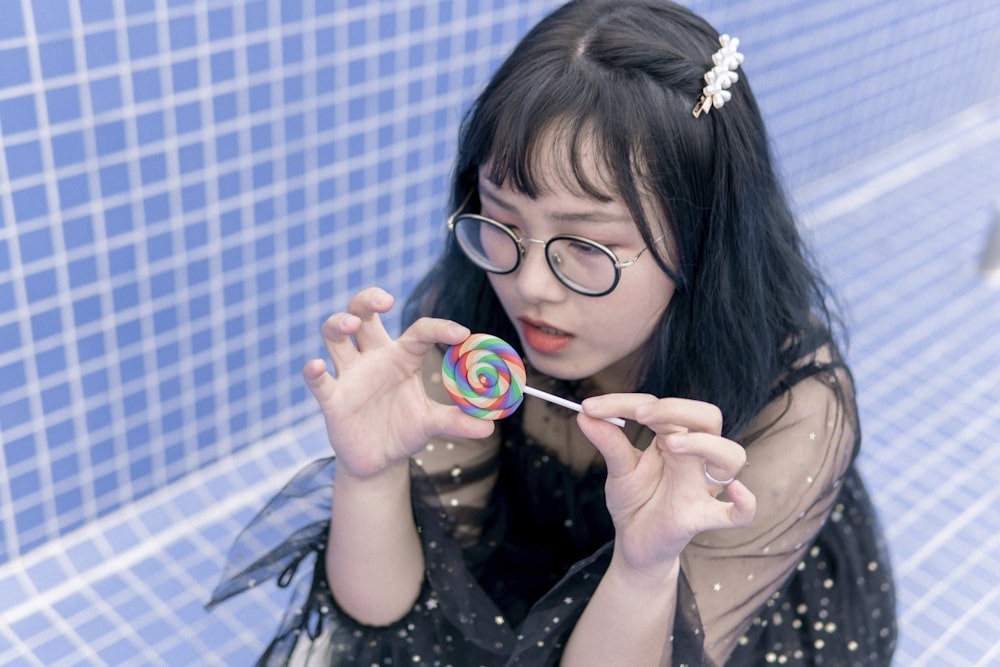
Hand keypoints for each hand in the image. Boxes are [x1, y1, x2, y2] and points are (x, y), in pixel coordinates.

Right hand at [303, 287, 494, 479]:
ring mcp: (350, 375)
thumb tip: (489, 424)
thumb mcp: (432, 424)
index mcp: (402, 357)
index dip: (439, 327)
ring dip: (338, 323)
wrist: (378, 461)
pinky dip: (313, 371)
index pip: (419, 331)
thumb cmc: (404, 430)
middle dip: (368, 300)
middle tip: (385, 301)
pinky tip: (316, 366)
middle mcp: (373, 358)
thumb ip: (457, 420)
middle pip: (363, 314)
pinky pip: (317, 380)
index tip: (463, 334)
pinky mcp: (332, 398)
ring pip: (334, 335)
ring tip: (350, 325)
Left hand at [579, 394, 756, 574]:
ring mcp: (702, 487)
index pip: (662, 407)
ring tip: (669, 444)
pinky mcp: (702, 517)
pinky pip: (738, 515)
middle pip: (708, 418)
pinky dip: (745, 504)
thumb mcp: (619, 469)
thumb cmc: (635, 500)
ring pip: (731, 455)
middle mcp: (695, 457)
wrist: (634, 543)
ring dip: (705, 444)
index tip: (591, 407)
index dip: (626, 402)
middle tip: (641, 415)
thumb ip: (608, 442)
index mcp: (674, 438)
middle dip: (677, 409)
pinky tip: (736, 492)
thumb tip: (583, 413)